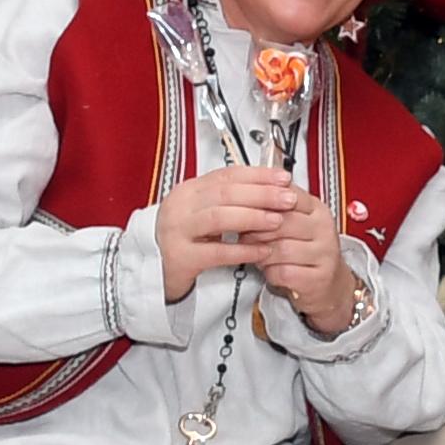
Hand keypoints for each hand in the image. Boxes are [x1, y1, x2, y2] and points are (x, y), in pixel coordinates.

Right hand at [156, 166, 299, 301]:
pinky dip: (243, 250)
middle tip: (287, 199)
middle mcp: (179, 206)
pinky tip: (263, 251)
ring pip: (218, 218)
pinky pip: (216, 252)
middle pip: (224, 193)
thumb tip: (272, 186)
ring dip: (252, 217)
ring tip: (277, 221)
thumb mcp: (205, 212)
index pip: (226, 175)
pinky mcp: (180, 257)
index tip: (284, 178)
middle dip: (260, 194)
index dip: (257, 175)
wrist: (156, 269)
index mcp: (189, 191)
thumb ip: (232, 199)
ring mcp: (176, 231)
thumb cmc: (187, 239)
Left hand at [255, 185, 358, 330]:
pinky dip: (270, 272)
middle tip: (243, 235)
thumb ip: (274, 206)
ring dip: (262, 254)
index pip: (287, 196)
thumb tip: (245, 193)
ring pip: (282, 249)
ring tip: (256, 254)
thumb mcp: (294, 221)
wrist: (327, 281)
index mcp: (316, 209)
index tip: (244, 210)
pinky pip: (284, 273)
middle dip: (257, 230)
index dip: (261, 203)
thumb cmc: (303, 248)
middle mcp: (324, 229)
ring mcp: (325, 254)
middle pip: (283, 222)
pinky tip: (269, 270)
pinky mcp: (319, 278)